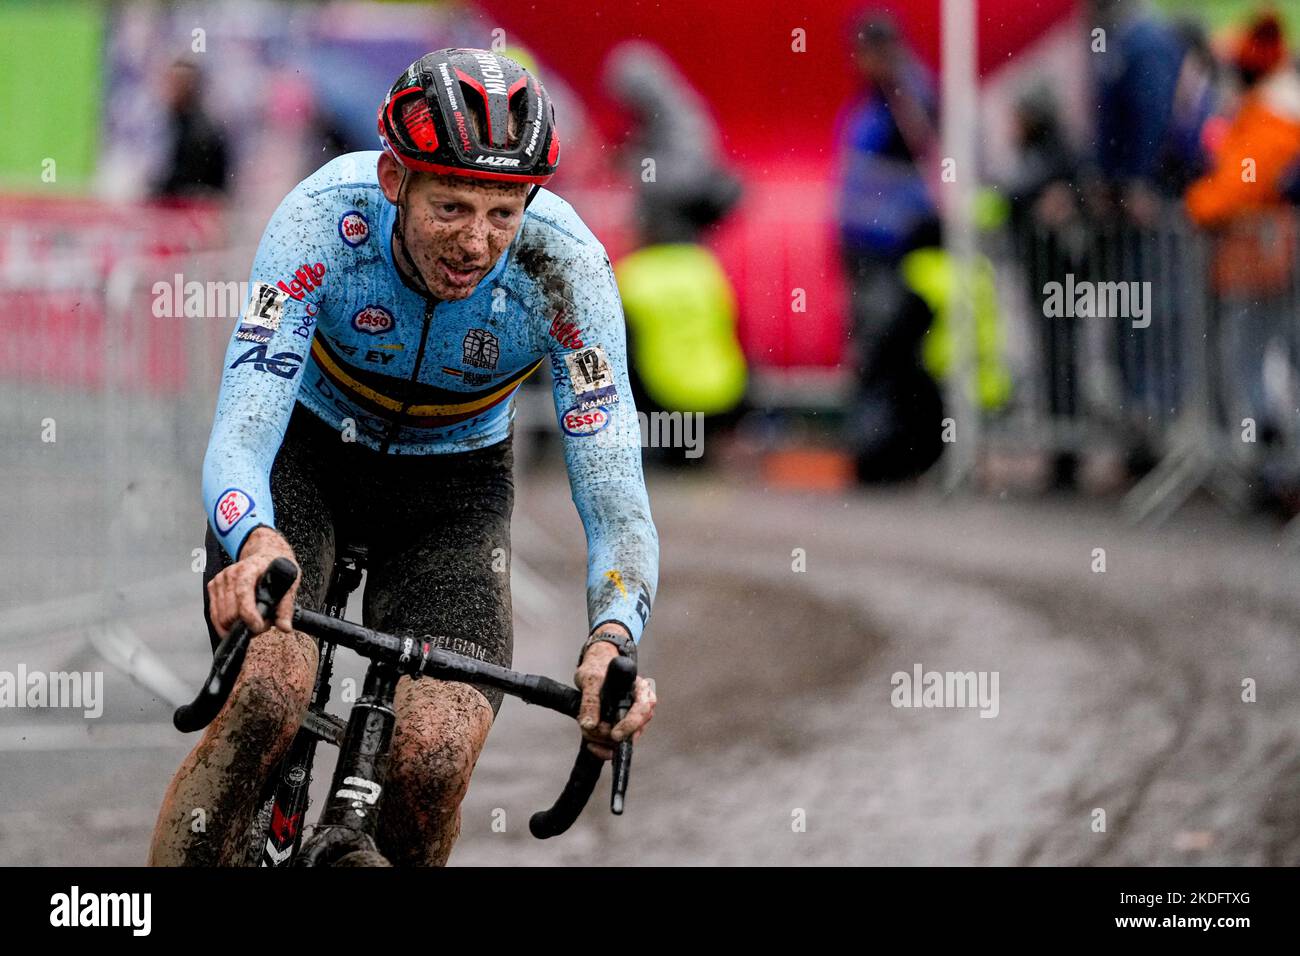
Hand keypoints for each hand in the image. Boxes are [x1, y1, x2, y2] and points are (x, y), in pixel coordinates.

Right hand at [206, 527, 299, 637]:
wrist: (265, 553)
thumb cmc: (276, 566)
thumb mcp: (289, 582)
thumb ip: (286, 606)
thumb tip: (285, 627)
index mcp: (248, 569)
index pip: (243, 595)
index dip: (250, 616)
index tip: (259, 626)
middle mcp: (230, 574)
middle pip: (229, 613)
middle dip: (246, 625)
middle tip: (263, 623)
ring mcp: (220, 580)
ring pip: (221, 618)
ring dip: (237, 626)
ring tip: (254, 620)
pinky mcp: (213, 587)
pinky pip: (214, 615)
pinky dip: (227, 624)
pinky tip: (242, 619)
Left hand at [575, 634, 655, 760]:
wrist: (595, 667)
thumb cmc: (598, 667)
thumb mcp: (591, 680)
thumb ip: (590, 701)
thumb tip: (589, 724)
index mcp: (641, 690)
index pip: (642, 710)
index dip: (630, 724)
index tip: (614, 734)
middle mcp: (641, 707)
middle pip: (633, 731)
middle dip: (608, 735)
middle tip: (589, 728)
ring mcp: (633, 720)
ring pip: (622, 741)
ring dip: (601, 740)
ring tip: (586, 728)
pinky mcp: (623, 729)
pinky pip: (616, 746)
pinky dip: (602, 747)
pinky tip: (591, 743)